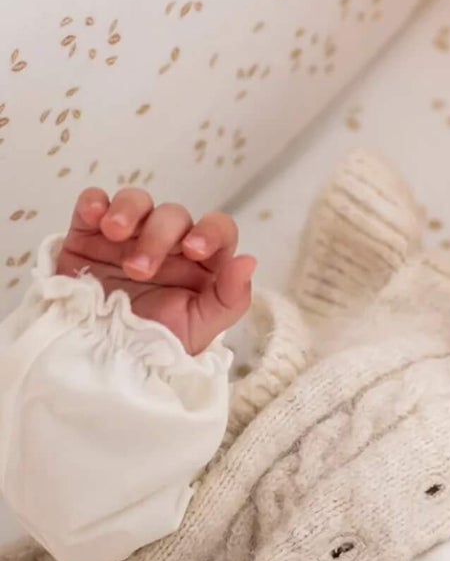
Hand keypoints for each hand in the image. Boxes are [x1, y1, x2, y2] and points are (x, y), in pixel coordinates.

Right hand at [56, 186, 255, 356]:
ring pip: (136, 201)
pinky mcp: (89, 235)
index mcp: (201, 261)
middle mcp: (168, 243)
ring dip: (128, 211)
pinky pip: (93, 203)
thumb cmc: (157, 342)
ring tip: (115, 233)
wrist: (102, 359)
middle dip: (158, 237)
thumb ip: (231, 297)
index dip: (210, 231)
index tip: (195, 250)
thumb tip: (249, 261)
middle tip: (138, 270)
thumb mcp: (201, 327)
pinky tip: (93, 216)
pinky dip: (92, 202)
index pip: (218, 228)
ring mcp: (129, 237)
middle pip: (173, 215)